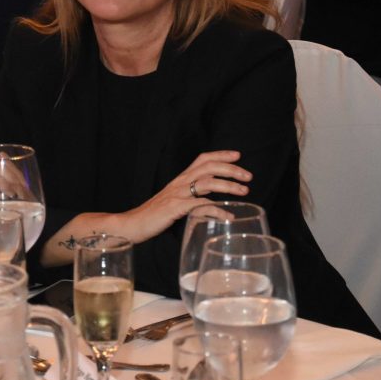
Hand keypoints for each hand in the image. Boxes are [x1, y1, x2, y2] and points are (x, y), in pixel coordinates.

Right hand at [120, 151, 251, 243]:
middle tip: (248, 177)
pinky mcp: (175, 209)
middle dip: (231, 169)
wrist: (132, 224)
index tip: (238, 155)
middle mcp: (180, 182)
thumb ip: (191, 197)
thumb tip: (211, 202)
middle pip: (209, 167)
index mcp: (180, 179)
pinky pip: (200, 206)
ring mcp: (177, 195)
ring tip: (244, 191)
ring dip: (228, 185)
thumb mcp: (175, 201)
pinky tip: (228, 216)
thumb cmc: (154, 215)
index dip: (221, 154)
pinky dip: (217, 210)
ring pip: (207, 183)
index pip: (202, 159)